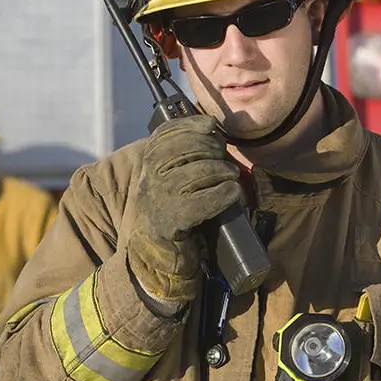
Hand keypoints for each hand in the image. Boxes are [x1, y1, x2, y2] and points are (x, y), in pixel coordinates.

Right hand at [128, 115, 241, 302]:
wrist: (156, 256)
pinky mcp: (171, 221)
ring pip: (196, 172)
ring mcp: (158, 200)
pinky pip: (203, 201)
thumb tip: (211, 131)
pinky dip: (223, 194)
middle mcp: (149, 180)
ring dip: (221, 170)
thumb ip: (181, 159)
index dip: (190, 124)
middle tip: (224, 156)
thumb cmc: (172, 214)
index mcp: (148, 167)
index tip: (211, 125)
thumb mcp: (170, 181)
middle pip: (183, 149)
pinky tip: (232, 192)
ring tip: (231, 176)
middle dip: (210, 147)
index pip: (165, 134)